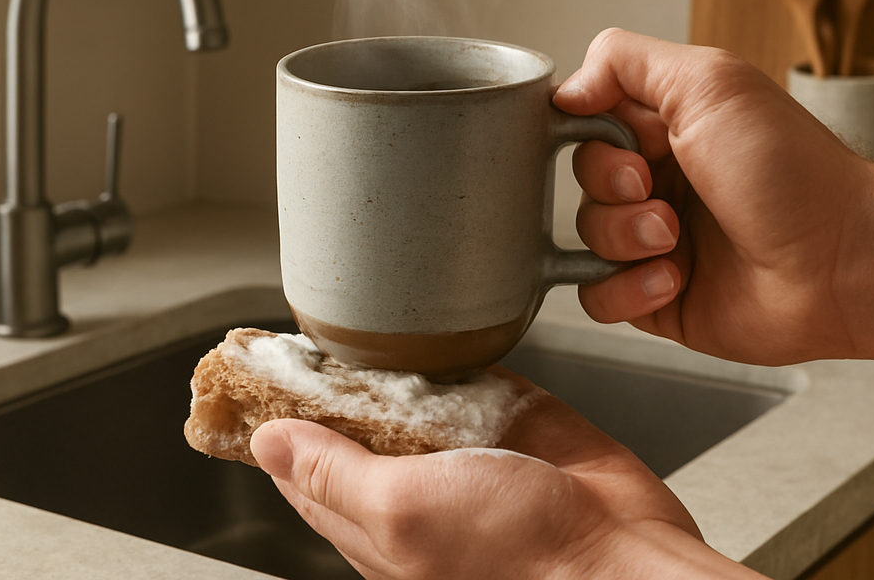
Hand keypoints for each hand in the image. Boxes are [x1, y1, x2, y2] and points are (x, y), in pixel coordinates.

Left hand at [251, 370, 756, 579]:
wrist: (623, 555)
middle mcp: (415, 483)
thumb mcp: (404, 515)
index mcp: (377, 520)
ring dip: (384, 359)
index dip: (276, 421)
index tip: (250, 372)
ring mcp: (462, 447)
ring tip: (353, 317)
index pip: (304, 467)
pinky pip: (465, 375)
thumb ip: (333, 476)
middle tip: (301, 330)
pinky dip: (447, 352)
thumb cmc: (521, 558)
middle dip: (326, 379)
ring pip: (405, 393)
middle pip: (351, 423)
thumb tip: (269, 442)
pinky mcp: (508, 416)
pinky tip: (429, 325)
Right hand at [554, 29, 873, 368]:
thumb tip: (565, 90)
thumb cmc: (790, 170)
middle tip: (651, 188)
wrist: (842, 261)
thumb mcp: (708, 82)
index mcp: (667, 126)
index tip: (624, 143)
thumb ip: (624, 61)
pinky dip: (624, 289)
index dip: (591, 134)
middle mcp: (660, 179)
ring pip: (586, 236)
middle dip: (610, 186)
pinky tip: (672, 278)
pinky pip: (596, 295)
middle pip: (581, 179)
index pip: (588, 121)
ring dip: (623, 237)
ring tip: (673, 239)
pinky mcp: (657, 295)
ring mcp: (656, 239)